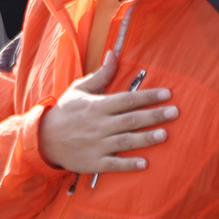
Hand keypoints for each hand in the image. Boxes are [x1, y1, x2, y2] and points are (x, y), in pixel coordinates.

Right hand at [37, 48, 177, 174]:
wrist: (44, 139)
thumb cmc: (65, 112)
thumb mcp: (79, 89)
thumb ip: (101, 75)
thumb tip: (113, 54)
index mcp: (97, 106)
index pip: (127, 100)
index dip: (148, 96)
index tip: (167, 94)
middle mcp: (99, 125)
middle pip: (131, 119)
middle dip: (154, 115)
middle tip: (175, 112)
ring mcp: (97, 144)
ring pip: (125, 141)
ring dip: (146, 138)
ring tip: (165, 134)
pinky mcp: (94, 162)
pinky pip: (114, 164)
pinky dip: (129, 164)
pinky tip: (144, 163)